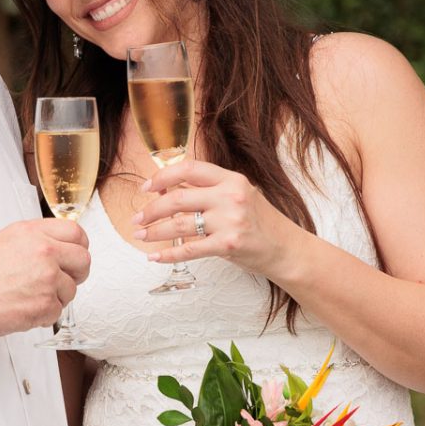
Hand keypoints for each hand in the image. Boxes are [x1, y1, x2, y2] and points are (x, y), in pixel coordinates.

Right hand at [0, 218, 89, 337]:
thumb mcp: (6, 241)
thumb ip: (37, 239)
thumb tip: (60, 244)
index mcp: (34, 233)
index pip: (76, 233)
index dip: (79, 246)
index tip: (74, 255)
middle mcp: (44, 252)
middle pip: (84, 260)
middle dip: (77, 273)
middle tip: (63, 280)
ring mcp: (47, 278)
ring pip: (72, 290)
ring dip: (56, 297)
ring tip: (30, 295)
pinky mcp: (46, 303)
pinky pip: (58, 311)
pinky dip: (44, 314)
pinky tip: (24, 307)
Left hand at [131, 158, 297, 279]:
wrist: (287, 250)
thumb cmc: (260, 223)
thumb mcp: (238, 197)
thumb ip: (208, 191)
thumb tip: (167, 190)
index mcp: (231, 179)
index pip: (189, 169)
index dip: (162, 176)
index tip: (146, 187)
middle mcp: (230, 196)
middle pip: (178, 197)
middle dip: (151, 209)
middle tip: (137, 218)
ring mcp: (230, 221)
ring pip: (179, 223)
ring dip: (154, 231)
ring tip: (140, 235)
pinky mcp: (228, 245)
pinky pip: (189, 249)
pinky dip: (168, 254)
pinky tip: (155, 257)